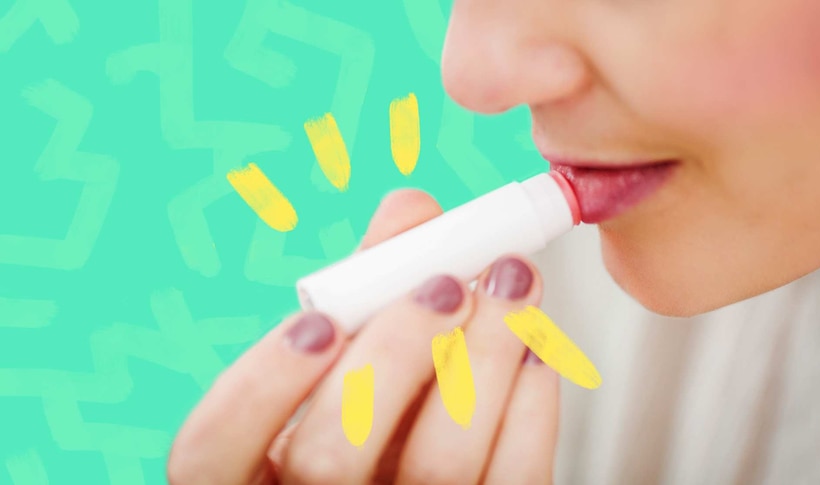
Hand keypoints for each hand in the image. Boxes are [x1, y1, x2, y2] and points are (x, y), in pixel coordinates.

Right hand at [167, 189, 559, 483]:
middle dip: (393, 355)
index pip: (212, 450)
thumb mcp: (346, 361)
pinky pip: (513, 480)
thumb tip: (412, 209)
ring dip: (480, 360)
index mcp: (255, 472)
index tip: (316, 322)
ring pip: (435, 468)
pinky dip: (531, 405)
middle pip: (331, 459)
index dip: (260, 384)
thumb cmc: (373, 409)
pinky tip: (533, 349)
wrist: (428, 472)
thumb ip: (366, 284)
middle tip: (443, 285)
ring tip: (510, 287)